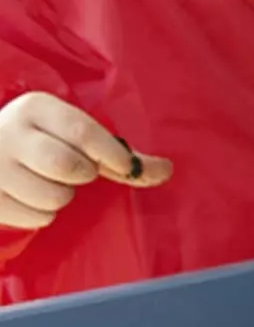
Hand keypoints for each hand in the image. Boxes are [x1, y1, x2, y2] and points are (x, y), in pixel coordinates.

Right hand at [0, 92, 171, 231]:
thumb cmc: (42, 143)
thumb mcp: (71, 135)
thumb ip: (118, 152)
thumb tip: (166, 170)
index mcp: (35, 108)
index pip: (82, 131)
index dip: (113, 154)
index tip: (128, 167)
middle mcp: (9, 132)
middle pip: (68, 166)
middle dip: (84, 174)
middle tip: (78, 171)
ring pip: (54, 197)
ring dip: (63, 196)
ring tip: (49, 182)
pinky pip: (37, 218)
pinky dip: (44, 213)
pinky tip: (30, 196)